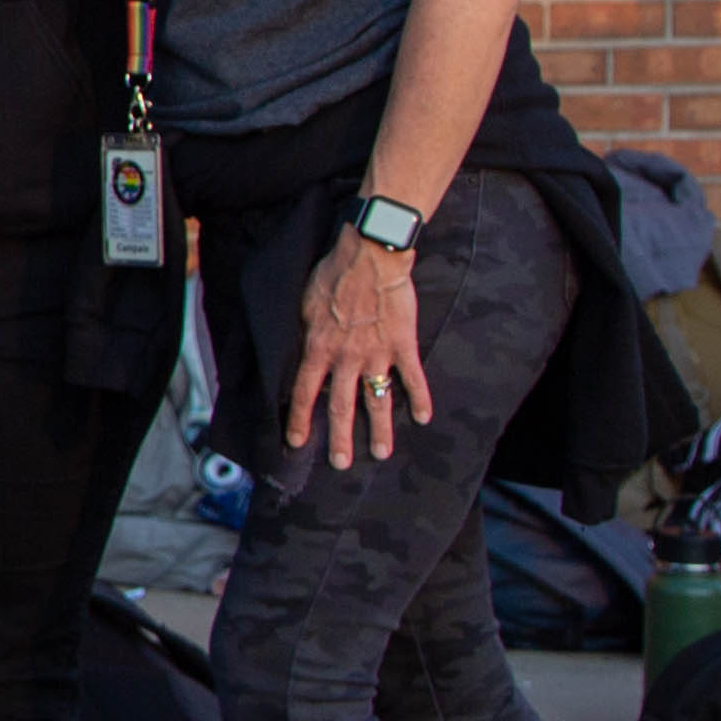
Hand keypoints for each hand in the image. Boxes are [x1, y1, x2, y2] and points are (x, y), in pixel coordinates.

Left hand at [288, 230, 434, 469]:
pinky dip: (420, 398)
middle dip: (340, 438)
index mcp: (318, 348)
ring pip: (377, 400)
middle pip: (341, 406)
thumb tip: (296, 357)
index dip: (300, 419)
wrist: (370, 256)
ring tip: (381, 453)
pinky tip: (424, 418)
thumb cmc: (331, 275)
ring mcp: (377, 353)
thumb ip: (303, 335)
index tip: (297, 443)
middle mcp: (346, 357)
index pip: (304, 392)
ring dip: (380, 429)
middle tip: (341, 464)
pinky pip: (413, 377)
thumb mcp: (303, 305)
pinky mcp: (403, 344)